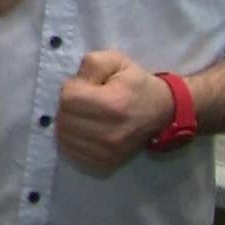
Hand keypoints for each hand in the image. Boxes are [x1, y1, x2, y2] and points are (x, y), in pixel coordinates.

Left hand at [56, 50, 175, 171]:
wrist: (160, 112)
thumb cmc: (136, 84)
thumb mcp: (117, 61)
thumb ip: (91, 64)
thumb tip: (71, 85)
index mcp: (113, 104)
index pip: (68, 98)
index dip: (71, 88)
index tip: (85, 86)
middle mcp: (109, 133)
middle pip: (64, 118)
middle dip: (67, 106)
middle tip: (82, 100)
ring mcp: (106, 152)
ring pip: (64, 137)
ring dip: (67, 123)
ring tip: (83, 114)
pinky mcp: (103, 163)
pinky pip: (71, 151)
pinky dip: (72, 139)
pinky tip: (83, 129)